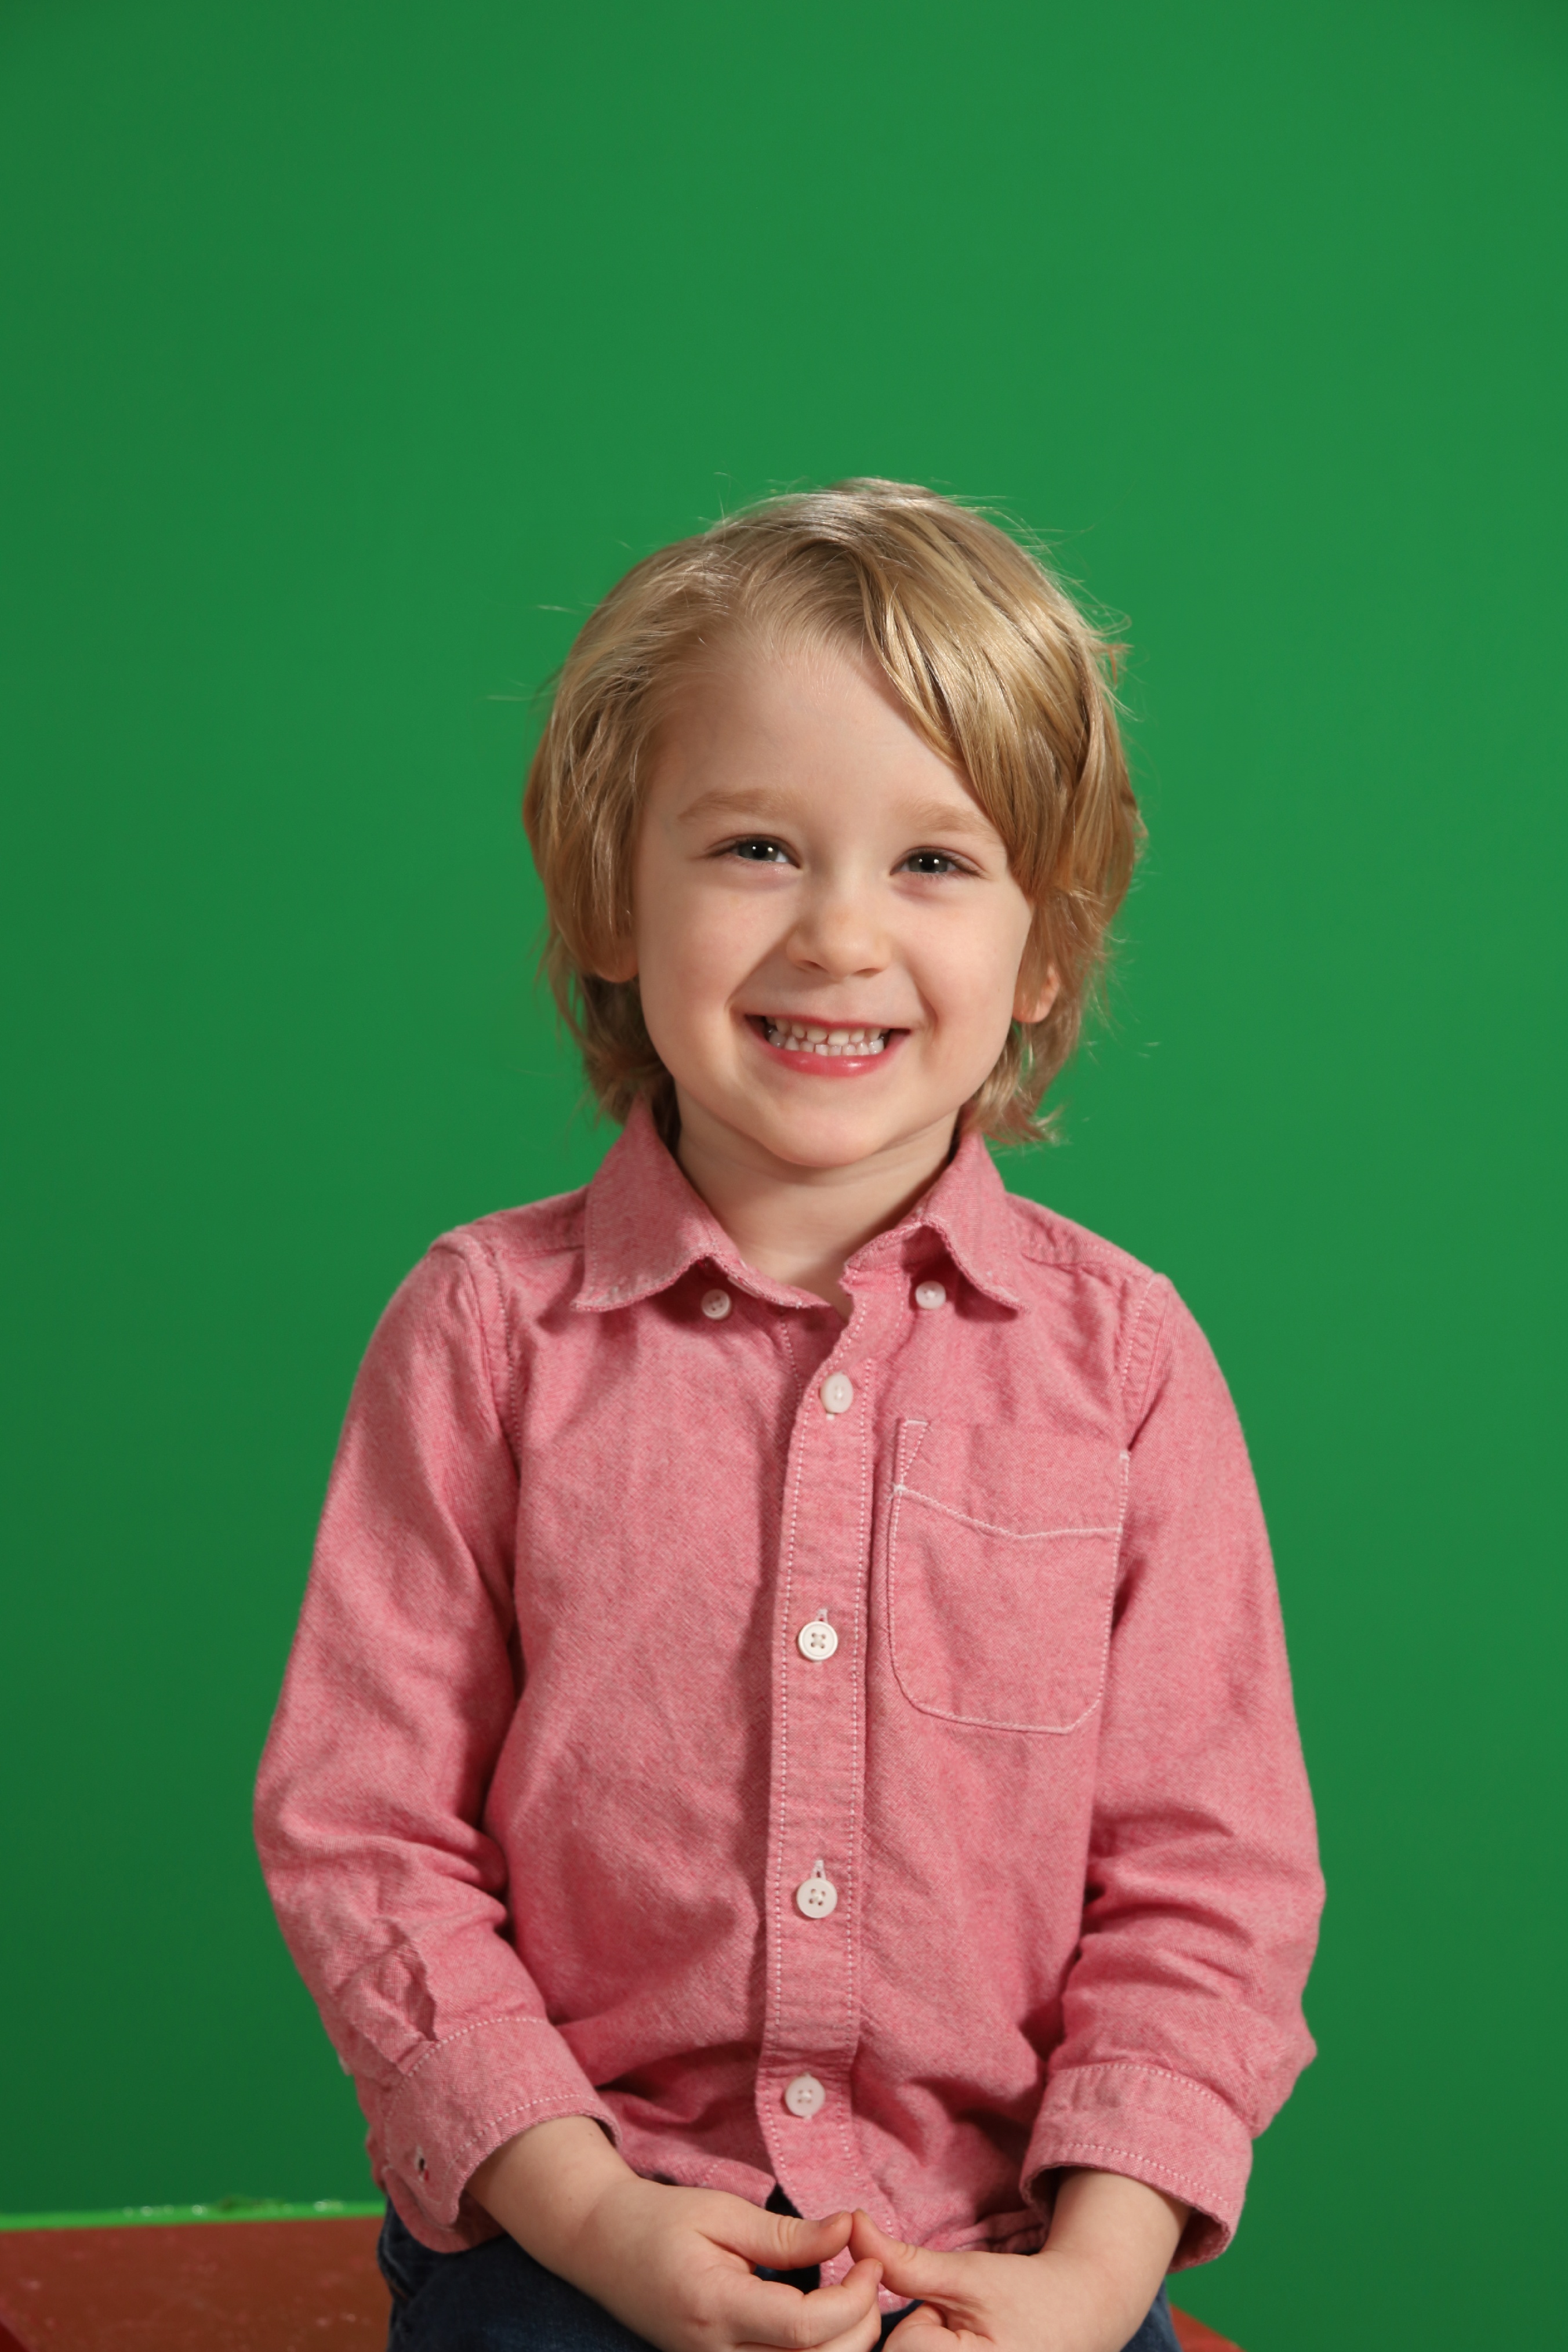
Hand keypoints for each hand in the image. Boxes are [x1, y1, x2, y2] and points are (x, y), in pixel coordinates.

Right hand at [470, 2116, 884, 2351]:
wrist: (600, 2246)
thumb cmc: (660, 2220)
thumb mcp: (723, 2212)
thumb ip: (787, 2234)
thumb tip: (849, 2231)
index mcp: (714, 2307)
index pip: (805, 2329)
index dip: (853, 2298)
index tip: (871, 2257)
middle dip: (859, 2324)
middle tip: (868, 2271)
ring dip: (843, 2342)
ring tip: (853, 2293)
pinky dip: (817, 2351)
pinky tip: (827, 2318)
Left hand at [849, 2172, 1187, 2351]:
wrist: (1081, 2318)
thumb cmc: (1026, 2296)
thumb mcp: (965, 2273)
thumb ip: (904, 2261)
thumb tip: (851, 2227)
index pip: (901, 2346)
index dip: (921, 2320)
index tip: (960, 2315)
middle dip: (919, 2342)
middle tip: (966, 2334)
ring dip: (926, 2351)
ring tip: (972, 2347)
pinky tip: (971, 2349)